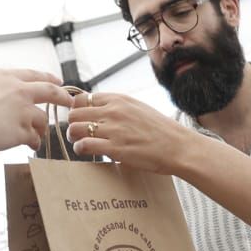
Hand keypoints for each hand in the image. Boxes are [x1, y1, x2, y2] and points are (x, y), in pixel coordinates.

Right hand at [0, 69, 80, 151]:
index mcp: (6, 77)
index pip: (32, 75)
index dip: (47, 78)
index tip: (57, 81)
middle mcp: (19, 91)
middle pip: (50, 92)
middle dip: (62, 97)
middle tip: (69, 102)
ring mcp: (23, 111)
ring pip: (43, 120)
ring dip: (42, 128)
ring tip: (38, 136)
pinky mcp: (22, 131)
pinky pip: (34, 138)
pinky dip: (34, 142)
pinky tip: (32, 146)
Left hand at [68, 92, 194, 172]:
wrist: (178, 146)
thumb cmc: (160, 130)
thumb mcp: (137, 107)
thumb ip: (117, 106)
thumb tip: (97, 108)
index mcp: (119, 99)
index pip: (82, 98)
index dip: (77, 109)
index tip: (80, 118)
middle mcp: (113, 111)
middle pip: (74, 113)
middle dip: (73, 124)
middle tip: (78, 133)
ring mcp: (113, 129)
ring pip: (75, 128)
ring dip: (74, 137)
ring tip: (80, 143)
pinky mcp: (115, 148)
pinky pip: (84, 145)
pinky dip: (80, 149)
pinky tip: (86, 152)